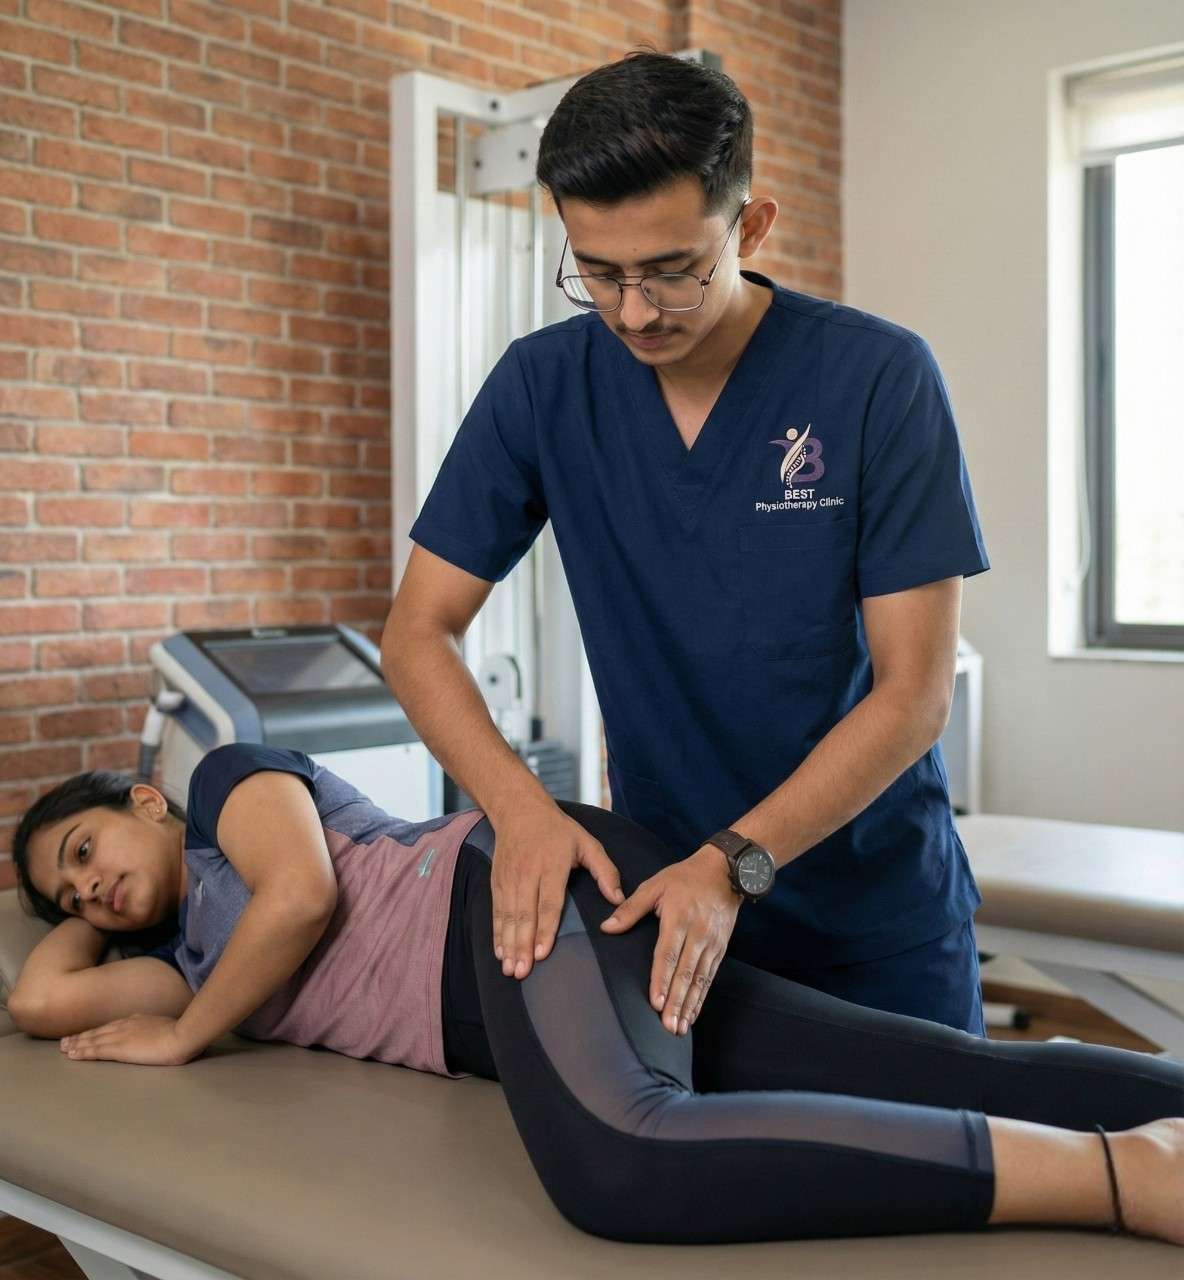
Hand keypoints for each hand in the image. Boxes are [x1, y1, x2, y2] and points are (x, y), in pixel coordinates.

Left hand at [59, 1014, 200, 1066]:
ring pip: (93, 1040)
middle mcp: (125, 1025)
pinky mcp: (119, 1049)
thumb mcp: (168, 1026)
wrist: (183, 1035)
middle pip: (98, 1031)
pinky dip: (82, 1052)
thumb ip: (158, 1029)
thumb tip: (158, 1032)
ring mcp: (121, 1036)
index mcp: (137, 1020)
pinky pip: (95, 1050)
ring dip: (77, 1044)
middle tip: (65, 1041)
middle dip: (81, 1036)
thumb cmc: (182, 1033)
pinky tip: (72, 1055)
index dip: (97, 1030)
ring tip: (64, 1048)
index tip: (86, 1034)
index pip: (111, 1026)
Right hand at [490, 800, 623, 979]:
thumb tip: (619, 899)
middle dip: (522, 945)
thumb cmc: (558, 830)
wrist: (519, 809)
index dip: (545, 929)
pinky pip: (497, 911)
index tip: (542, 953)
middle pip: (524, 914)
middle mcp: (528, 873)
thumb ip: (605, 871)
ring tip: (511, 968)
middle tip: (523, 971)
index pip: (548, 903)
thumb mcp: (587, 843)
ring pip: (508, 916)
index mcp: (552, 865)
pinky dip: (497, 933)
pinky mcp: (497, 881)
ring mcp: (510, 878)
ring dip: (508, 944)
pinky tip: (500, 952)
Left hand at [600, 846, 740, 1034]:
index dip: (662, 979)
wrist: (725, 871)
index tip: (656, 1002)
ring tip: (679, 1028)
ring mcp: (711, 943)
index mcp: (679, 918)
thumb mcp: (655, 885)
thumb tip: (606, 927)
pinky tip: (693, 1014)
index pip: (668, 954)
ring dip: (689, 1005)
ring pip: (699, 979)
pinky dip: (701, 998)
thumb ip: (630, 908)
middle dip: (676, 1001)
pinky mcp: (720, 949)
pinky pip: (710, 977)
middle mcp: (698, 934)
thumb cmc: (685, 878)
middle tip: (668, 1026)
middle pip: (685, 972)